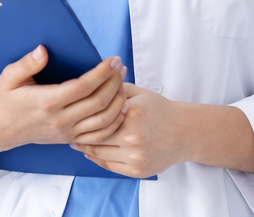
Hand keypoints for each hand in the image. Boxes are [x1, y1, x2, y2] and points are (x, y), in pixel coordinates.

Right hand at [0, 46, 127, 169]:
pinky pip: (100, 136)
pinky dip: (115, 122)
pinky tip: (121, 107)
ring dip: (118, 101)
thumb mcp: (8, 78)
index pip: (83, 87)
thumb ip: (26, 64)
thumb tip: (42, 50)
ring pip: (104, 121)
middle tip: (120, 66)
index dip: (102, 73)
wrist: (0, 130)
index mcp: (47, 102)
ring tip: (123, 82)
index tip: (112, 59)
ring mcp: (67, 132)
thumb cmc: (4, 100)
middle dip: (115, 82)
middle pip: (99, 102)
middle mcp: (60, 120)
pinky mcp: (70, 139)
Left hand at [71, 83, 190, 177]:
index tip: (72, 115)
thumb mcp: (140, 93)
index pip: (98, 116)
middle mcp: (132, 136)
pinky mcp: (138, 170)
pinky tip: (90, 154)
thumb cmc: (160, 109)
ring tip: (76, 143)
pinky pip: (110, 166)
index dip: (82, 117)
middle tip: (68, 132)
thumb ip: (117, 88)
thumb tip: (93, 83)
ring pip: (100, 154)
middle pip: (96, 137)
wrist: (184, 132)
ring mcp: (135, 156)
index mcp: (131, 113)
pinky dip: (97, 160)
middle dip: (80, 135)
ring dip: (85, 149)